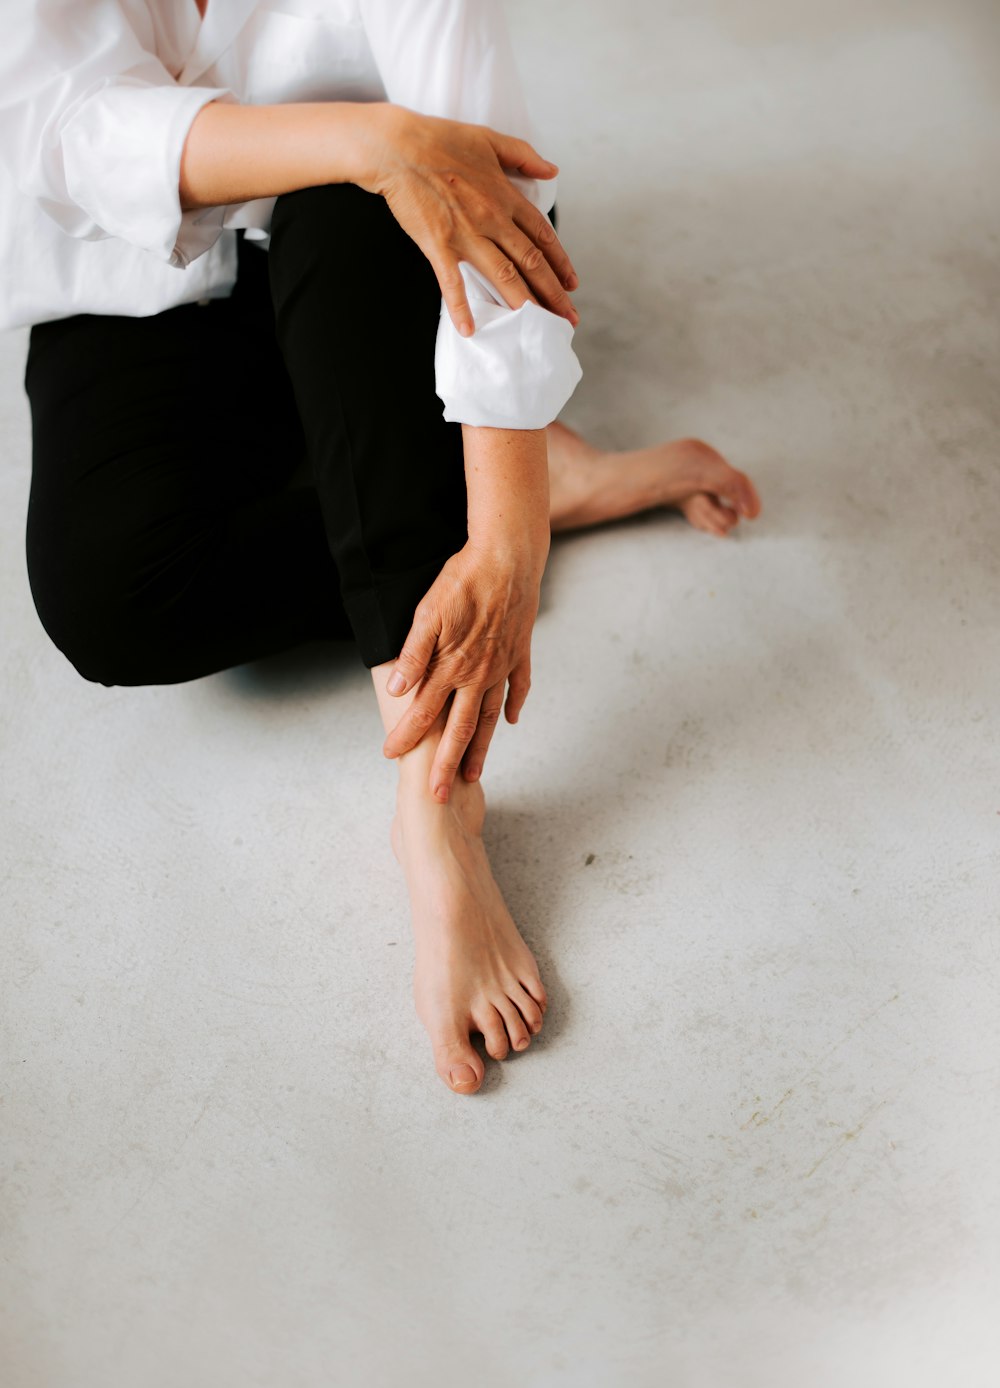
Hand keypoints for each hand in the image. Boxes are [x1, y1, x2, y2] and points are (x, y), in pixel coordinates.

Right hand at [360, 105, 579, 336]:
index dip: (560, 262)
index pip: (542, 235)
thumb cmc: (440, 139)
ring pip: (504, 275)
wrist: (398, 146)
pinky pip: (452, 282)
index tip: (572, 284)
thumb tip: (552, 170)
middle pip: (531, 261)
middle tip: (567, 318)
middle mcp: (492, 218)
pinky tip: (469, 330)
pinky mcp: (438, 244)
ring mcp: (466, 234)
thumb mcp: (490, 139)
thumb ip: (524, 156)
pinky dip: (460, 307)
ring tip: (538, 327)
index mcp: (505, 196)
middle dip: (553, 293)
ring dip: (524, 304)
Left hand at [381, 539, 547, 800]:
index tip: (391, 757)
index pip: (423, 712)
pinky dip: (512, 705)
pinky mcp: (520, 652)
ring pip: (489, 717)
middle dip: (445, 764)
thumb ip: (414, 655)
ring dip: (480, 748)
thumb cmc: (463, 580)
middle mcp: (478, 674)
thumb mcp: (428, 613)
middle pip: (459, 729)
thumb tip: (399, 691)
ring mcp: (502, 666)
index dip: (406, 736)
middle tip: (437, 796)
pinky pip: (518, 687)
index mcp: (452, 666)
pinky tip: (509, 721)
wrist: (508, 557)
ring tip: (472, 773)